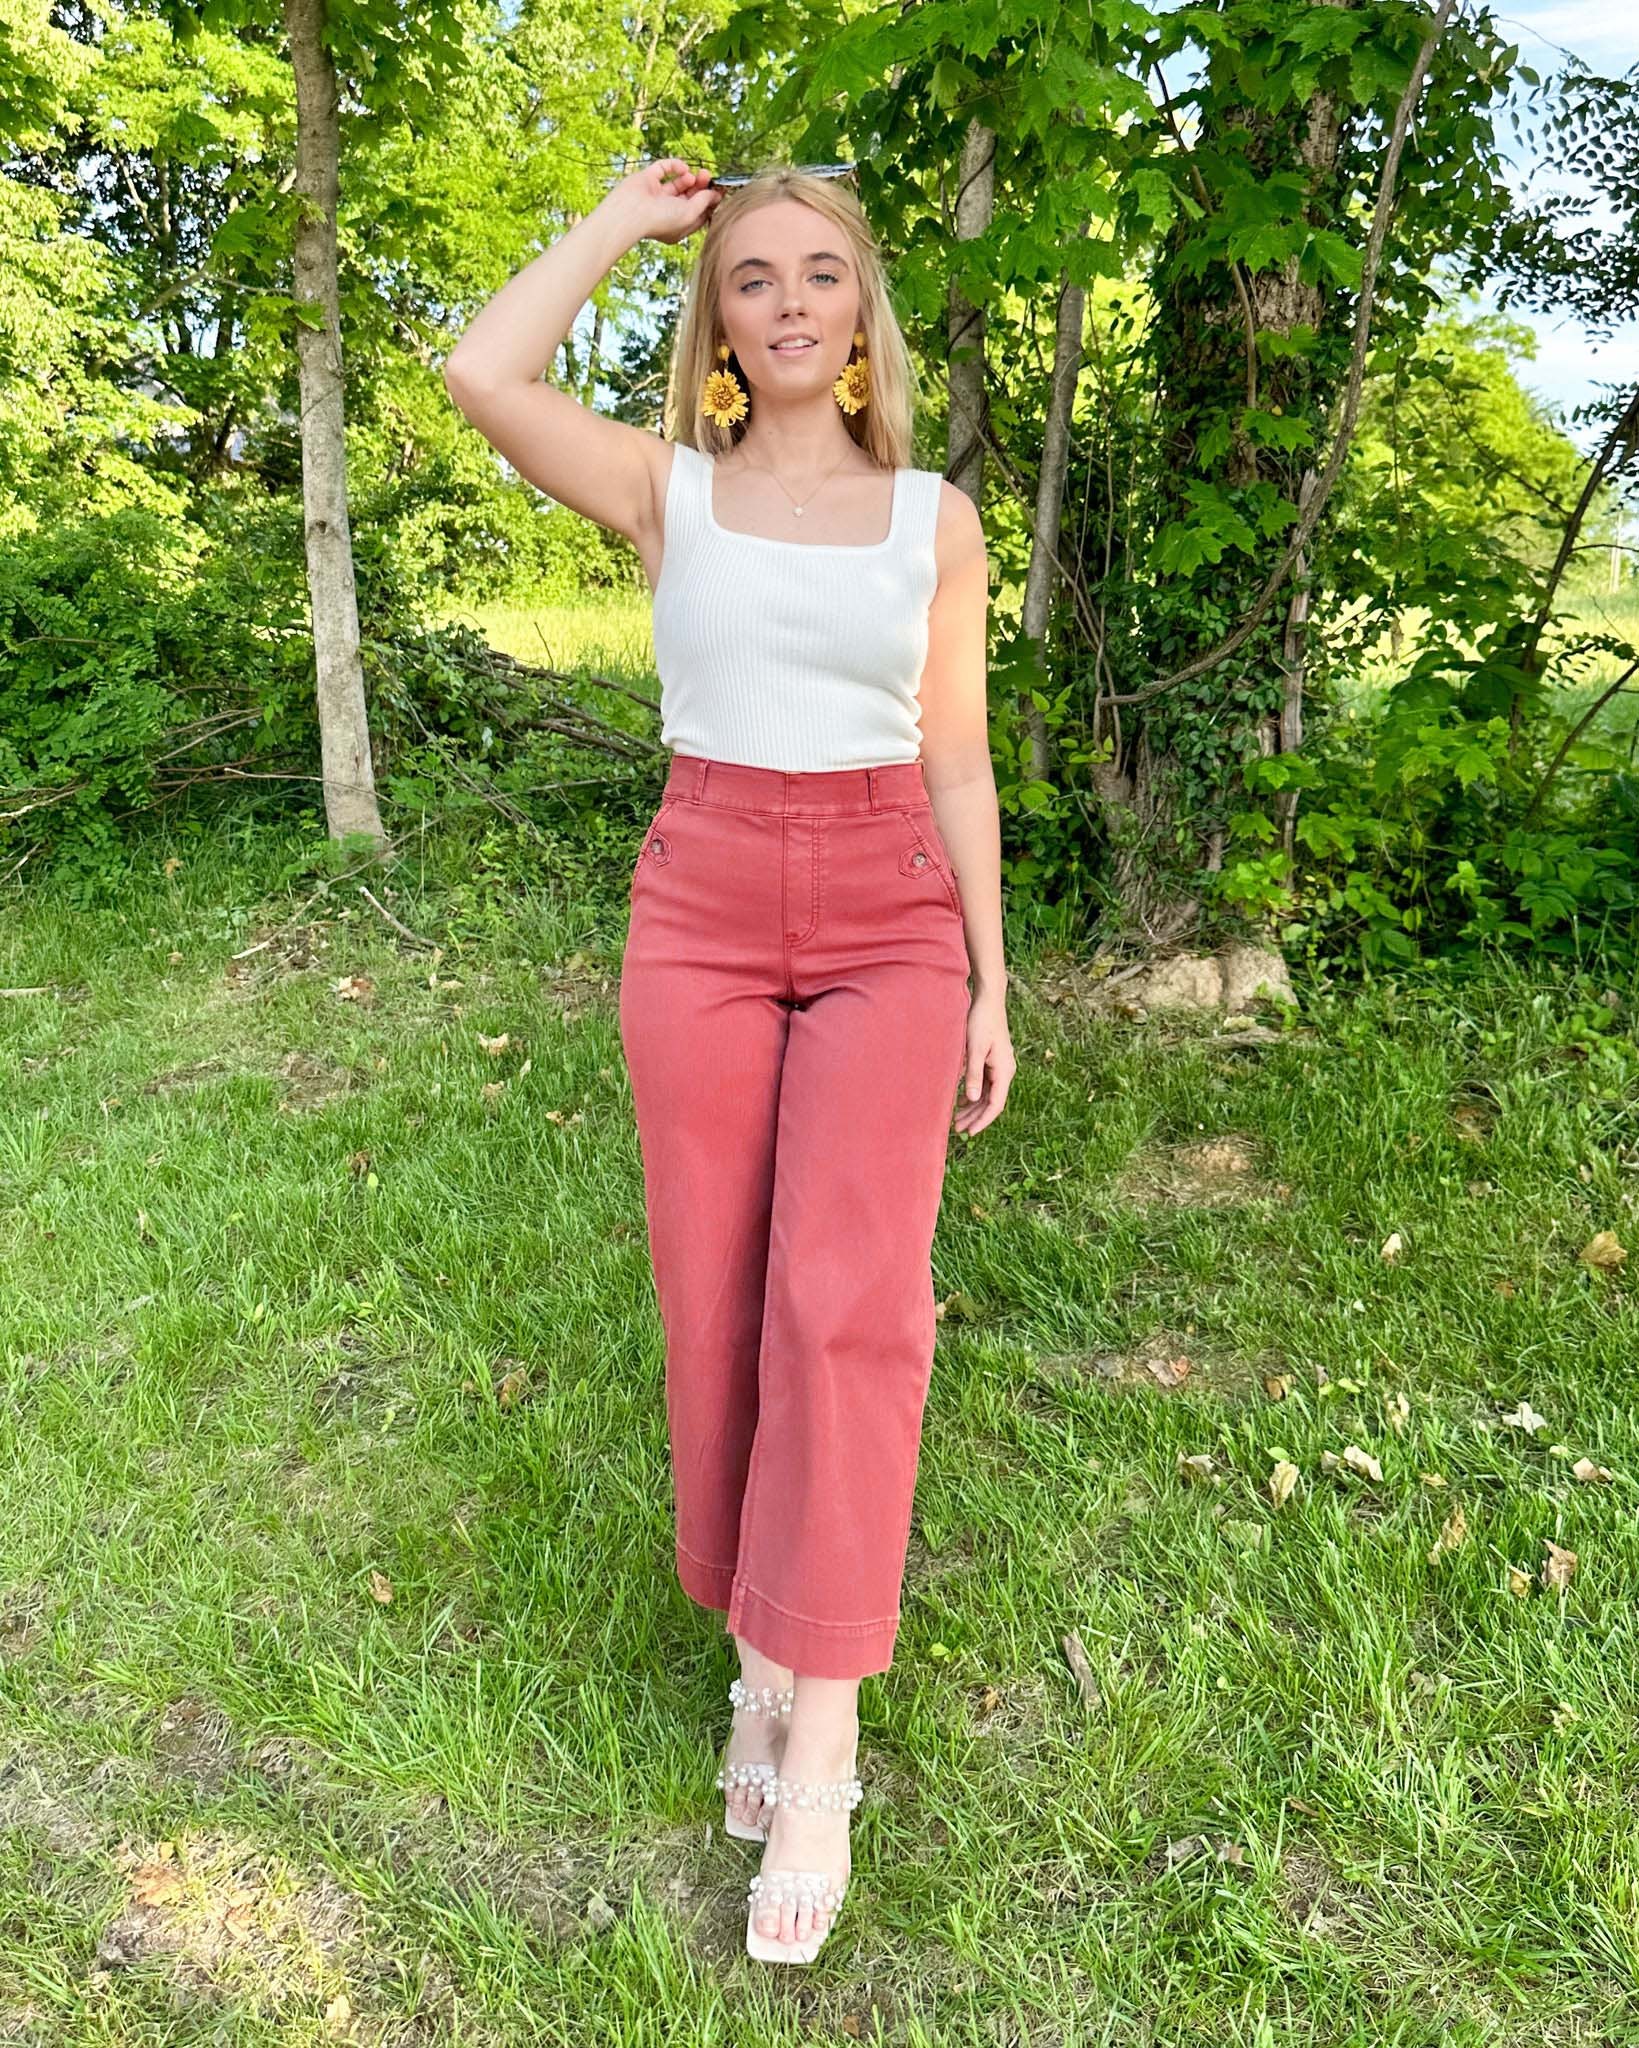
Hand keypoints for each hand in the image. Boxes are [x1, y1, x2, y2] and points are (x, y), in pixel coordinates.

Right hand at [603, 157, 721, 245]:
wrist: (630, 213)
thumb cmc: (660, 220)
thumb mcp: (689, 214)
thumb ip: (704, 201)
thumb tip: (715, 192)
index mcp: (678, 224)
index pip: (699, 211)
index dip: (710, 199)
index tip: (721, 188)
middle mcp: (668, 210)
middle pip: (691, 196)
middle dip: (701, 186)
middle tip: (707, 176)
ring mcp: (657, 194)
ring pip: (680, 183)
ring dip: (690, 177)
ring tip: (694, 175)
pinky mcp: (649, 178)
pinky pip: (665, 168)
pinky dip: (675, 165)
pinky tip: (682, 168)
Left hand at [954, 987, 1014, 1138]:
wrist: (988, 1000)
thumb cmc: (981, 1021)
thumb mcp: (974, 1048)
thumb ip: (973, 1074)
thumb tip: (973, 1099)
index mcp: (1004, 1070)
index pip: (996, 1104)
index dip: (983, 1120)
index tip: (970, 1133)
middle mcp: (1005, 1071)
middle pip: (991, 1102)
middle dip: (975, 1117)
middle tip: (957, 1130)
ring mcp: (999, 1066)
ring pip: (987, 1094)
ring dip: (973, 1107)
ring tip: (956, 1119)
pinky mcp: (992, 1060)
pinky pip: (984, 1084)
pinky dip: (973, 1094)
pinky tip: (960, 1100)